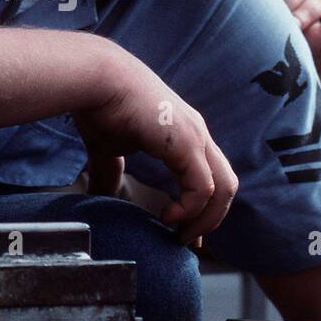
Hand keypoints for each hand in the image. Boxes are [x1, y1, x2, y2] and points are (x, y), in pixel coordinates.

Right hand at [72, 44, 237, 244]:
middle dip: (211, 219)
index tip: (185, 233)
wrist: (94, 79)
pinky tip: (167, 216)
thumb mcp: (110, 149)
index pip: (212, 178)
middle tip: (187, 241)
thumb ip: (112, 173)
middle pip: (227, 187)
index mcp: (186, 135)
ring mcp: (197, 137)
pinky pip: (203, 188)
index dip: (204, 210)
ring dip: (205, 219)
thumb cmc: (100, 106)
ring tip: (178, 234)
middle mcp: (198, 135)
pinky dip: (191, 209)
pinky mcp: (188, 142)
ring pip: (224, 189)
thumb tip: (99, 194)